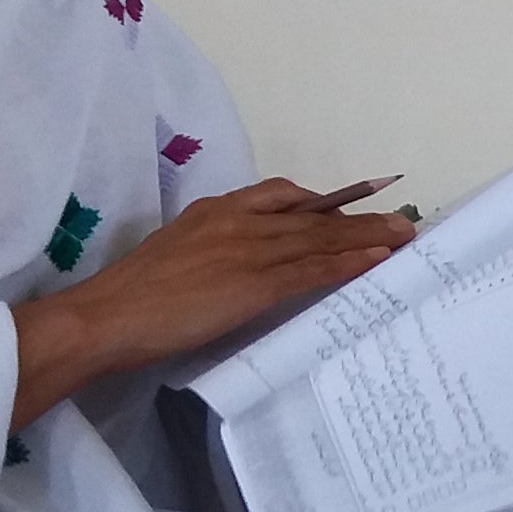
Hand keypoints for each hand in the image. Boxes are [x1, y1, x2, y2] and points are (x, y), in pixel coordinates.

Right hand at [10, 179, 414, 426]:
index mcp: (215, 211)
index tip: (353, 202)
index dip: (321, 201)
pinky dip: (349, 264)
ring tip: (405, 238)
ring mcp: (248, 250)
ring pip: (320, 239)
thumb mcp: (176, 254)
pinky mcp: (254, 282)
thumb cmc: (133, 298)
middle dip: (358, 218)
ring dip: (368, 238)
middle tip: (399, 218)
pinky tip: (377, 262)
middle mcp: (237, 221)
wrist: (107, 316)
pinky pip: (312, 269)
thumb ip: (212, 251)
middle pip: (311, 216)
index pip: (279, 196)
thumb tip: (239, 266)